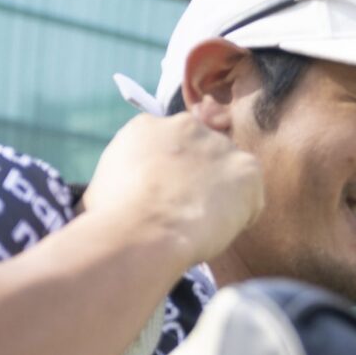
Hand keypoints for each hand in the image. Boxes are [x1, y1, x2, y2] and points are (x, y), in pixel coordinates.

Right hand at [82, 112, 263, 261]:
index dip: (173, 174)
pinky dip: (244, 214)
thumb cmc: (114, 217)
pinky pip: (253, 195)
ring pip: (230, 174)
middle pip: (204, 154)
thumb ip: (121, 178)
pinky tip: (220, 227)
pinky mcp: (247, 168)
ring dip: (223, 197)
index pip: (172, 145)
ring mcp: (219, 145)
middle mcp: (186, 125)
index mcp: (147, 126)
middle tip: (187, 211)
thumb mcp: (101, 186)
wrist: (144, 229)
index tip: (168, 195)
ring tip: (201, 223)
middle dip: (200, 180)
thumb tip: (115, 196)